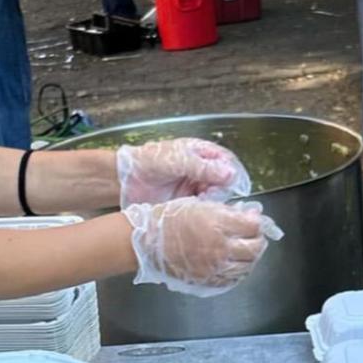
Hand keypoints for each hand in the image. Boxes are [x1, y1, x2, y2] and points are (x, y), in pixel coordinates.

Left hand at [115, 137, 250, 207]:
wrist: (126, 179)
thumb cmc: (151, 161)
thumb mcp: (180, 160)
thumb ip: (205, 168)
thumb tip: (231, 174)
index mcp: (202, 152)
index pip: (227, 160)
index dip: (233, 172)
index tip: (236, 184)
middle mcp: (201, 169)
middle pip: (223, 179)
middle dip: (222, 188)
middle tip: (213, 194)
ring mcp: (194, 185)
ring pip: (215, 194)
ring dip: (213, 199)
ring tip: (203, 201)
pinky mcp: (187, 201)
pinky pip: (202, 205)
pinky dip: (204, 208)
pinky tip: (198, 209)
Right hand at [123, 198, 282, 295]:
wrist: (146, 241)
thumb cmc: (169, 218)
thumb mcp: (200, 204)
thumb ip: (227, 211)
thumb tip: (250, 215)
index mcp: (218, 224)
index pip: (254, 226)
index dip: (257, 221)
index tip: (254, 218)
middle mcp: (219, 248)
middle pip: (255, 248)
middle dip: (258, 240)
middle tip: (255, 235)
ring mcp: (213, 267)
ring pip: (246, 266)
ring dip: (250, 257)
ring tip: (246, 249)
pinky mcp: (206, 281)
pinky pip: (232, 280)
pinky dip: (238, 272)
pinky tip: (234, 264)